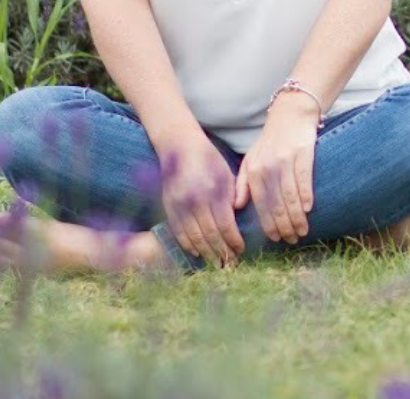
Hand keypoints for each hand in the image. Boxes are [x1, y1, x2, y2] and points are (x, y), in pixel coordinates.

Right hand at [155, 132, 243, 266]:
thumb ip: (233, 198)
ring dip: (207, 252)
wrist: (180, 147)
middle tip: (231, 262)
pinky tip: (198, 253)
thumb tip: (238, 222)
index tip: (241, 250)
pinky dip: (188, 245)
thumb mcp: (228, 176)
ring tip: (217, 262)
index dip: (233, 241)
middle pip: (210, 235)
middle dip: (222, 251)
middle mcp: (196, 201)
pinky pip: (179, 232)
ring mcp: (180, 205)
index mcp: (214, 192)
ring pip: (194, 237)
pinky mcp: (169, 207)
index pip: (225, 226)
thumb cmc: (210, 161)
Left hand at [235, 96, 318, 244]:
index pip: (261, 204)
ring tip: (303, 230)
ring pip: (291, 196)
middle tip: (292, 239)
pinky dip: (306, 196)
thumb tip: (237, 207)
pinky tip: (309, 209)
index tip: (276, 238)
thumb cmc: (269, 141)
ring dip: (298, 217)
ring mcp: (286, 160)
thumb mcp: (250, 160)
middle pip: (277, 204)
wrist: (290, 114)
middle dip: (285, 226)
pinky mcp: (303, 154)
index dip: (269, 224)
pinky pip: (304, 179)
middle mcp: (268, 167)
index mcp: (254, 171)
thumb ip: (242, 184)